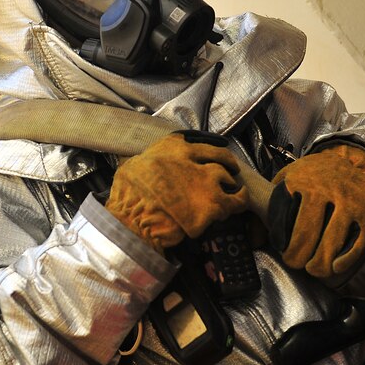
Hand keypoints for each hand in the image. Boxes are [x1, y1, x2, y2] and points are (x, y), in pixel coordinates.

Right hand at [107, 130, 248, 252]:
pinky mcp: (212, 205)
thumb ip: (152, 161)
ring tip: (234, 195)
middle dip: (228, 167)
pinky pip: (232, 204)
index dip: (216, 153)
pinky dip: (235, 205)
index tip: (221, 158)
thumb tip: (154, 165)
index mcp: (173, 148)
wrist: (132, 218)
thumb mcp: (135, 164)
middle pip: (221, 160)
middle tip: (232, 174)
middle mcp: (193, 160)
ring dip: (231, 188)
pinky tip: (234, 208)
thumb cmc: (128, 194)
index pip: (203, 145)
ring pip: (228, 180)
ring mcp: (206, 182)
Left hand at [268, 143, 364, 280]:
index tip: (284, 252)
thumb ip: (266, 207)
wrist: (348, 161)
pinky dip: (347, 259)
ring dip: (321, 262)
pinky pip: (358, 242)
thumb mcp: (285, 181)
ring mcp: (351, 202)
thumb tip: (254, 240)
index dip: (285, 243)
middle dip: (299, 256)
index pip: (288, 220)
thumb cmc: (310, 177)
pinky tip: (335, 267)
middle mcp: (328, 190)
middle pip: (309, 233)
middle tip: (295, 263)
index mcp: (303, 182)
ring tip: (313, 269)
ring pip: (333, 241)